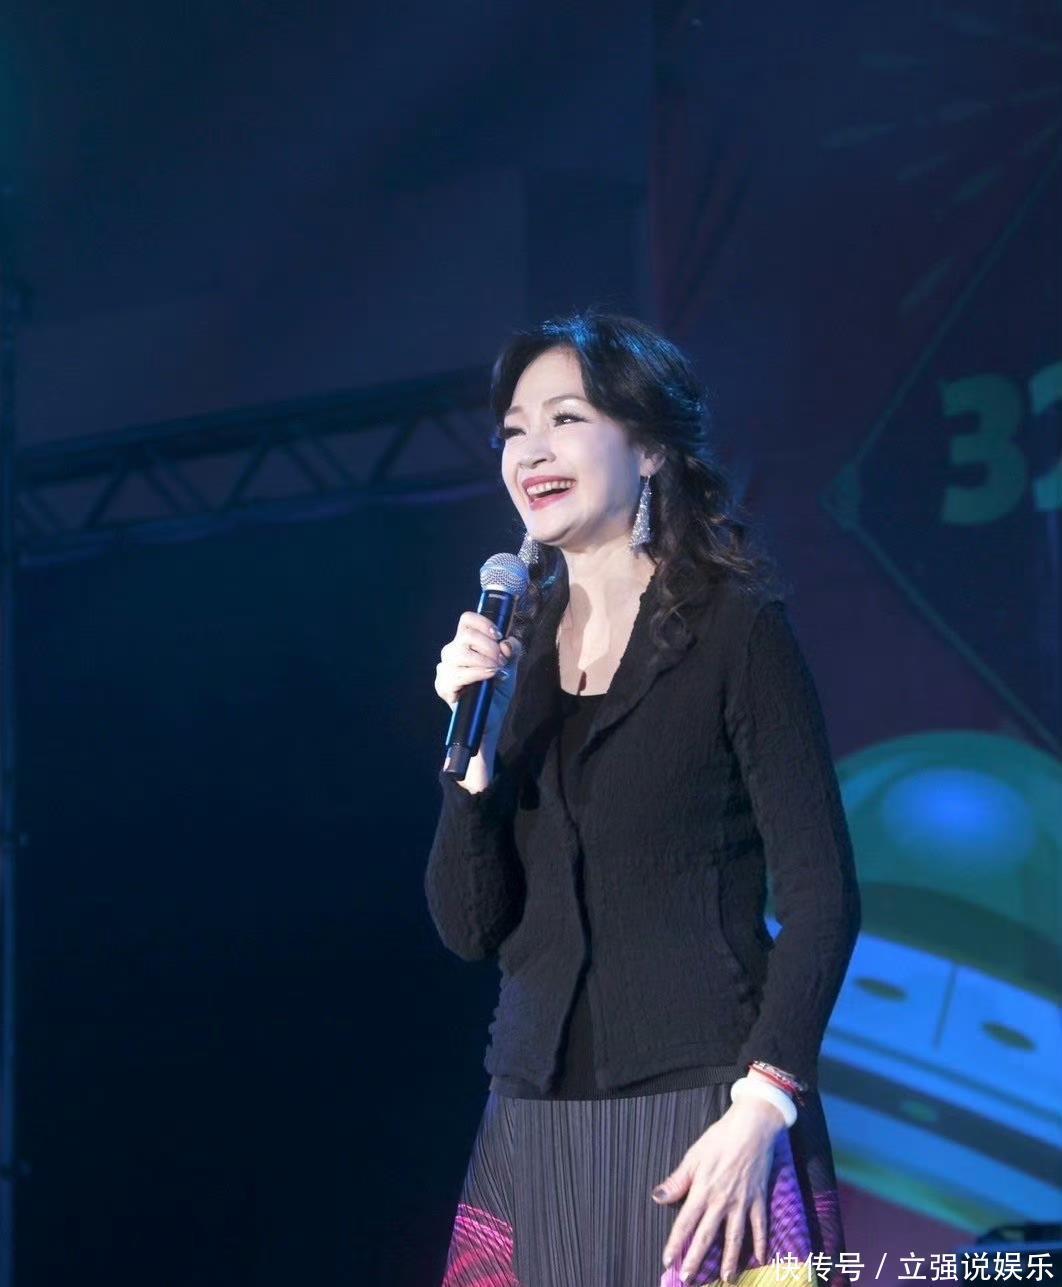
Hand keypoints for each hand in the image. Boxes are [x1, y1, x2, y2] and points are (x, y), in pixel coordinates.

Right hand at [434, 610, 522, 744]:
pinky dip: (476, 673)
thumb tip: (506, 642)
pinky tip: (489, 676)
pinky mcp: (443, 687)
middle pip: (465, 635)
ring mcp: (445, 669)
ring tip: (497, 670)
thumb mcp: (511, 666)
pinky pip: (457, 674)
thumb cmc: (497, 689)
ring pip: (458, 653)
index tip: (498, 635)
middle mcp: (452, 652)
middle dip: (488, 645)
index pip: (466, 620)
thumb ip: (512, 650)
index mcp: (466, 643)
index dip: (482, 622)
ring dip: (483, 660)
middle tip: (502, 660)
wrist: (491, 717)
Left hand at [651, 1096, 786, 1283]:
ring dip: (730, 1260)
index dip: (675, 1243)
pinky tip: (760, 1259)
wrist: (751, 1128)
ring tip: (727, 1279)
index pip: (685, 1223)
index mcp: (702, 1190)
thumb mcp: (693, 1156)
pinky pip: (760, 1227)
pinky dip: (761, 1244)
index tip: (667, 1261)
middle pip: (707, 1235)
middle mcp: (721, 1201)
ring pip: (735, 1238)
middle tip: (689, 1279)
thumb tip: (658, 1197)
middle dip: (697, 1259)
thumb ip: (677, 1180)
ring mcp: (742, 1203)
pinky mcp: (759, 1200)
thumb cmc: (719, 1139)